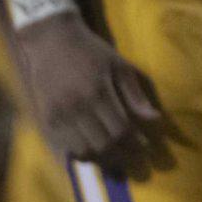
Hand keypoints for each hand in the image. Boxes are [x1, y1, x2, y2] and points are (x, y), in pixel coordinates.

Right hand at [14, 16, 169, 175]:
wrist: (52, 42)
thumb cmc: (92, 52)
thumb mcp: (119, 66)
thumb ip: (135, 95)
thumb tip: (155, 120)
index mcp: (98, 92)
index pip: (120, 129)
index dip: (135, 143)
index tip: (146, 148)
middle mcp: (76, 107)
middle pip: (102, 144)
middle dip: (122, 155)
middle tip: (135, 157)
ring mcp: (59, 115)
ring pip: (83, 150)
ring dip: (103, 159)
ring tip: (118, 157)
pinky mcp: (47, 119)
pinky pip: (66, 147)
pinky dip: (82, 154)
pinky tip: (96, 152)